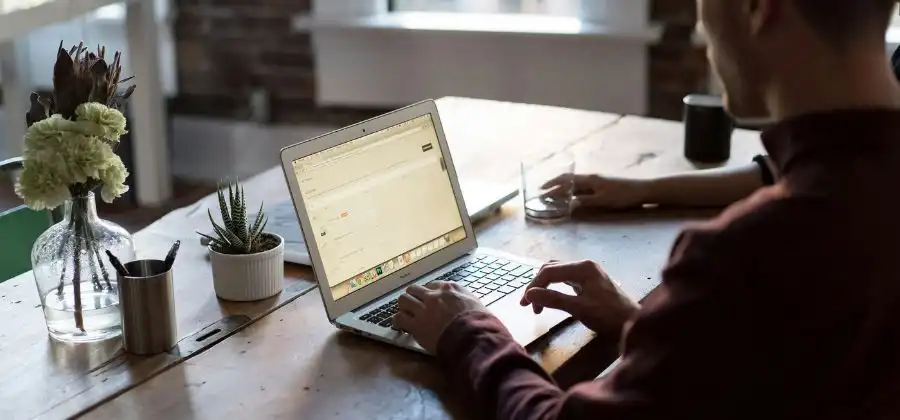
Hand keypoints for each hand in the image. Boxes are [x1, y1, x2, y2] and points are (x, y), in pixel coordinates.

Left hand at [393, 282, 488, 353]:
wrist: (472, 335)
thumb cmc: (480, 321)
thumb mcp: (476, 303)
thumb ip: (466, 300)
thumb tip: (467, 303)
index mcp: (449, 288)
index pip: (433, 285)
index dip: (429, 293)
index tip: (430, 300)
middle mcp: (433, 295)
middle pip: (414, 289)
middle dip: (413, 297)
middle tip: (414, 306)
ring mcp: (423, 309)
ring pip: (403, 300)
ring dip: (404, 307)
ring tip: (405, 314)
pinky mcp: (416, 325)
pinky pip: (399, 318)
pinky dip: (398, 322)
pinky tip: (400, 326)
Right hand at [520, 260, 637, 333]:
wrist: (633, 323)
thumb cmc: (608, 316)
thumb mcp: (579, 309)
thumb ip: (553, 299)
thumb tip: (529, 294)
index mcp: (582, 267)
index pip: (549, 271)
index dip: (534, 286)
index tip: (525, 304)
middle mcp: (584, 265)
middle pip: (552, 269)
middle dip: (537, 285)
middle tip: (528, 305)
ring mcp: (588, 272)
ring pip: (558, 273)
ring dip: (545, 286)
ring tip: (538, 304)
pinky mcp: (590, 281)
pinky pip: (566, 279)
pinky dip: (555, 288)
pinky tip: (551, 299)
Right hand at [544, 174, 651, 209]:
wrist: (642, 190)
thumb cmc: (622, 196)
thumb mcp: (602, 201)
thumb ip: (585, 202)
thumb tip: (568, 204)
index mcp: (589, 180)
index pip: (566, 181)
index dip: (553, 186)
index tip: (541, 191)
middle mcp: (591, 178)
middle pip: (569, 179)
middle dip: (555, 184)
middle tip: (543, 191)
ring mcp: (597, 180)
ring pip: (575, 183)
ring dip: (564, 187)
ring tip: (554, 194)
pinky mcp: (602, 184)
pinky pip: (582, 186)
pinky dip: (573, 190)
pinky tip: (572, 195)